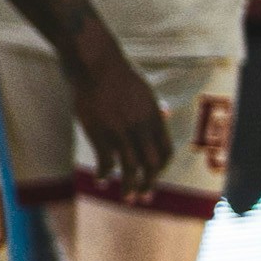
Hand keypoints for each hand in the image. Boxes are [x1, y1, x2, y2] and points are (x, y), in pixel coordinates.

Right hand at [68, 40, 168, 198]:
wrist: (95, 63)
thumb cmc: (117, 73)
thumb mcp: (144, 89)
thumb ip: (155, 107)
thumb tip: (165, 113)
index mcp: (155, 118)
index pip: (166, 152)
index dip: (161, 168)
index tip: (154, 176)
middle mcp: (142, 127)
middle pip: (151, 165)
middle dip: (149, 184)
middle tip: (143, 197)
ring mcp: (121, 131)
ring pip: (131, 169)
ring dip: (130, 187)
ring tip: (127, 197)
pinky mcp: (101, 133)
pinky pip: (106, 162)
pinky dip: (105, 175)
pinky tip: (101, 181)